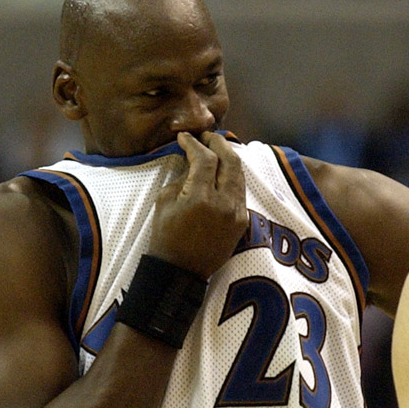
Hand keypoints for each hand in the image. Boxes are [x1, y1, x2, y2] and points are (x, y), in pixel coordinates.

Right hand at [147, 130, 247, 278]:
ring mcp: (237, 213)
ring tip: (216, 150)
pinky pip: (240, 191)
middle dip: (218, 144)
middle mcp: (224, 203)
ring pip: (239, 175)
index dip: (195, 143)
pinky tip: (223, 172)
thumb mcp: (165, 202)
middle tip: (206, 137)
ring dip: (228, 158)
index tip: (185, 138)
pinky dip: (233, 177)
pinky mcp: (242, 222)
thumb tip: (192, 161)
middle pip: (230, 161)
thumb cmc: (166, 236)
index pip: (205, 159)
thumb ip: (182, 177)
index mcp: (201, 198)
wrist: (180, 270)